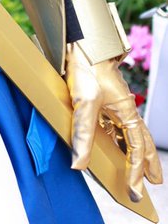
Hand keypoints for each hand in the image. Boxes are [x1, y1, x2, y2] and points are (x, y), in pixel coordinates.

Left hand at [66, 42, 162, 201]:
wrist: (81, 42)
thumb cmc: (87, 67)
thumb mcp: (84, 102)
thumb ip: (82, 133)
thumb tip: (79, 164)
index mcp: (127, 112)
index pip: (137, 150)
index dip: (137, 173)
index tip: (135, 192)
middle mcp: (124, 109)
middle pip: (142, 141)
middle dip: (148, 162)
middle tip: (155, 180)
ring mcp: (114, 103)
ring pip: (129, 132)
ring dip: (133, 150)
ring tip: (135, 166)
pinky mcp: (102, 97)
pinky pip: (114, 123)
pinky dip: (116, 137)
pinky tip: (109, 141)